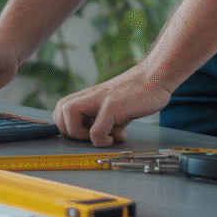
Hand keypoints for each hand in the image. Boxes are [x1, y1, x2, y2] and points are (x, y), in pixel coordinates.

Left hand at [53, 63, 172, 146]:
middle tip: (89, 136)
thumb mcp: (118, 108)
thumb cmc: (139, 93)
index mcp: (89, 97)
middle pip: (59, 111)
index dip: (67, 126)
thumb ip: (111, 122)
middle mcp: (91, 96)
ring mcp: (100, 99)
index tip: (85, 135)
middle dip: (69, 131)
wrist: (156, 77)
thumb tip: (113, 137)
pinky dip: (103, 139)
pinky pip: (97, 129)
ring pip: (69, 114)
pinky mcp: (113, 105)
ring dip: (81, 133)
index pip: (61, 109)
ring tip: (101, 136)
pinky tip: (118, 136)